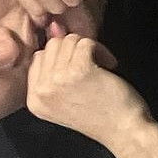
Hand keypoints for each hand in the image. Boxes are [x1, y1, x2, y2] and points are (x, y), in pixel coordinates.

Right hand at [26, 34, 146, 146]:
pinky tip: (109, 66)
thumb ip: (54, 67)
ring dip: (90, 49)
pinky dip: (101, 50)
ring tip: (101, 68)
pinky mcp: (80, 70)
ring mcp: (58, 80)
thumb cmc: (100, 114)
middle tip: (93, 67)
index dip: (63, 57)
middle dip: (76, 50)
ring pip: (70, 41)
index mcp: (34, 100)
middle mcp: (41, 91)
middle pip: (53, 45)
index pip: (39, 58)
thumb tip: (54, 26)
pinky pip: (86, 42)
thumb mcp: (65, 96)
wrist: (123, 131)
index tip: (79, 71)